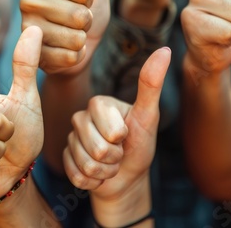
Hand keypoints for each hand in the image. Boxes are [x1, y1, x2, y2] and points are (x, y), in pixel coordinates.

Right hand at [20, 0, 108, 74]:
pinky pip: (67, 57)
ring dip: (81, 40)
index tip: (84, 1)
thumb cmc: (87, 9)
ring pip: (74, 38)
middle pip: (79, 15)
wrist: (78, 45)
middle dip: (87, 22)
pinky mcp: (32, 55)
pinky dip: (74, 57)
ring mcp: (27, 29)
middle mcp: (28, 0)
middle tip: (78, 21)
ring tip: (71, 35)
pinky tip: (65, 51)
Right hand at [63, 48, 169, 223]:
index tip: (126, 136)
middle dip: (114, 158)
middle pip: (96, 148)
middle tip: (119, 153)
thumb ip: (151, 84)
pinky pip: (76, 175)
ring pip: (86, 164)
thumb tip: (164, 49)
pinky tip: (98, 174)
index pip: (110, 129)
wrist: (127, 177)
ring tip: (110, 164)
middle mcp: (80, 117)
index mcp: (98, 103)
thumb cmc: (140, 144)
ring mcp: (70, 138)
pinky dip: (93, 181)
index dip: (122, 139)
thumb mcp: (148, 116)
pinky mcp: (65, 159)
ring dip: (105, 171)